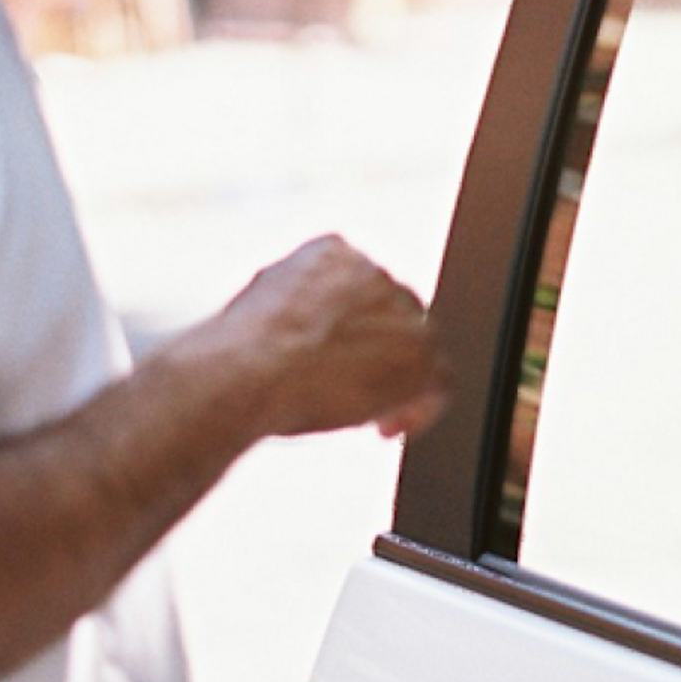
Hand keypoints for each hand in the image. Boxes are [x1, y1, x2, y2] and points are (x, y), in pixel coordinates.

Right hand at [199, 237, 449, 441]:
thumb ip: (294, 306)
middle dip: (378, 355)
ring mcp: (403, 312)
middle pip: (396, 317)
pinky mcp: (421, 353)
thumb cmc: (240, 351)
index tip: (341, 356)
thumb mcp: (260, 305)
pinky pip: (440, 381)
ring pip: (419, 348)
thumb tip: (301, 331)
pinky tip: (388, 428)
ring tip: (366, 415)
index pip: (362, 288)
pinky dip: (420, 408)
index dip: (356, 328)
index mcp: (334, 254)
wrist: (251, 367)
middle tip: (355, 391)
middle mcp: (374, 273)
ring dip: (397, 383)